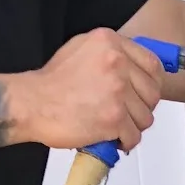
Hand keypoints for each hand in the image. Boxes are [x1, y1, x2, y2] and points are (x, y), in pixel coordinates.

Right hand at [10, 30, 162, 151]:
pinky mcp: (114, 117)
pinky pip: (134, 136)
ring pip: (145, 117)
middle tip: (127, 114)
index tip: (144, 94)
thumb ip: (109, 54)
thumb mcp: (81, 49)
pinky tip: (112, 138)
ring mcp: (117, 90)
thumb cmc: (52, 82)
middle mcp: (117, 62)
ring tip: (116, 127)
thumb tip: (134, 69)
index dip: (151, 84)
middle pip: (152, 93)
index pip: (152, 65)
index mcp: (110, 42)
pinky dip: (125, 142)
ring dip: (133, 126)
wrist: (32, 103)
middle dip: (142, 108)